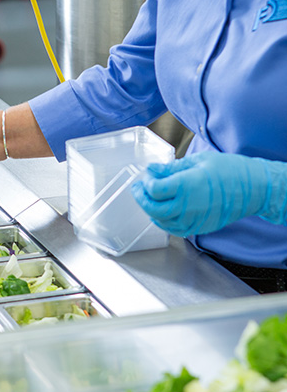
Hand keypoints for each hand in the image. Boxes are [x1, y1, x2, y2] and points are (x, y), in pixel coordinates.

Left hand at [131, 151, 286, 236]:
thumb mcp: (198, 161)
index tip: (147, 175)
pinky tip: (161, 212)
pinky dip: (163, 222)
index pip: (154, 189)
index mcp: (187, 185)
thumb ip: (171, 168)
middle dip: (141, 198)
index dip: (146, 182)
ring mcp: (194, 219)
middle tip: (138, 189)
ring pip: (161, 221)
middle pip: (153, 208)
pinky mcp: (199, 227)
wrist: (254, 188)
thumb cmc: (229, 171)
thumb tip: (152, 170)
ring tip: (149, 199)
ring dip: (151, 210)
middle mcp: (188, 205)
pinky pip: (174, 229)